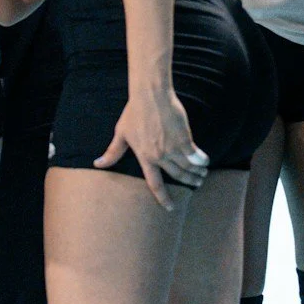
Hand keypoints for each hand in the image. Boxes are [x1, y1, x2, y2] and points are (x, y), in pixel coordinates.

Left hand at [97, 84, 207, 206]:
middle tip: (195, 184)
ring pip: (188, 167)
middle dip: (188, 182)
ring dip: (197, 173)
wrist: (150, 96)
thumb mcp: (121, 133)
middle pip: (177, 176)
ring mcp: (173, 148)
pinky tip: (205, 161)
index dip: (163, 198)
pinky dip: (201, 160)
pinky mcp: (184, 138)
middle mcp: (160, 156)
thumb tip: (98, 164)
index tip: (170, 207)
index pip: (154, 184)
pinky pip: (195, 155)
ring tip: (202, 175)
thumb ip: (113, 152)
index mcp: (145, 158)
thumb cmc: (134, 113)